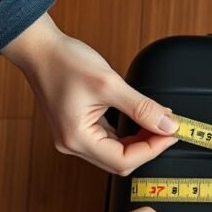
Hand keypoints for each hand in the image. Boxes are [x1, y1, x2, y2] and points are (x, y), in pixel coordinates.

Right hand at [1, 13, 179, 174]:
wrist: (40, 49)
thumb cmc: (64, 61)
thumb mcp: (109, 83)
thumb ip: (142, 107)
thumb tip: (167, 124)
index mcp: (77, 138)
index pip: (123, 160)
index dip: (152, 149)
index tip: (171, 134)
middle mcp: (73, 144)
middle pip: (120, 162)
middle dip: (148, 147)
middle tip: (168, 128)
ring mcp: (74, 138)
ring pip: (116, 153)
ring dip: (140, 142)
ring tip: (158, 123)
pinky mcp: (79, 130)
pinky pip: (109, 141)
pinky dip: (128, 135)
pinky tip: (141, 122)